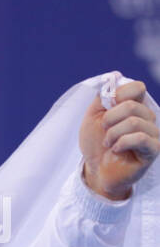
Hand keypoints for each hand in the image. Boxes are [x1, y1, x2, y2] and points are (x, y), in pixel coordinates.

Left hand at [80, 79, 158, 200]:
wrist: (96, 171)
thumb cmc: (95, 144)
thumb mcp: (93, 116)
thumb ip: (103, 97)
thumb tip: (115, 76)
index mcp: (136, 106)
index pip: (137, 87)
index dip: (118, 96)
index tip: (105, 109)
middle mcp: (148, 117)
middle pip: (131, 105)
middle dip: (109, 119)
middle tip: (104, 131)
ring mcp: (153, 133)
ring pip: (135, 122)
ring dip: (113, 134)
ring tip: (108, 143)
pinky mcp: (153, 149)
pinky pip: (141, 138)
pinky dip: (122, 142)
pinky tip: (116, 149)